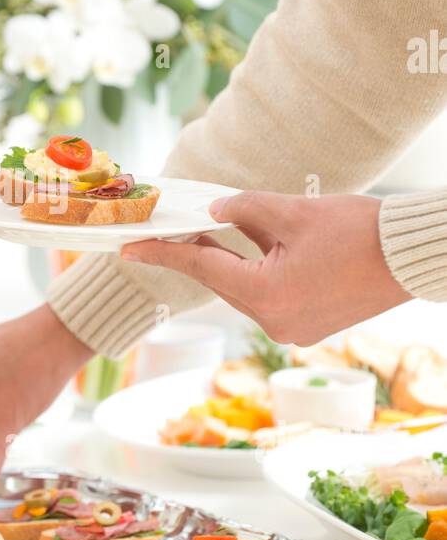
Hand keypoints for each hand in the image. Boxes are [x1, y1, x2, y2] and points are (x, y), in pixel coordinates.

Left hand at [121, 191, 409, 345]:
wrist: (410, 258)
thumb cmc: (358, 230)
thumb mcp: (292, 212)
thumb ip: (244, 209)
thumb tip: (215, 211)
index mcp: (265, 296)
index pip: (200, 268)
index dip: (163, 253)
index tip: (129, 248)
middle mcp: (274, 323)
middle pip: (223, 281)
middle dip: (204, 251)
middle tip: (182, 224)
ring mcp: (293, 330)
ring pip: (246, 290)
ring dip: (236, 261)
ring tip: (231, 229)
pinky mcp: (309, 327)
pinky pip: (270, 298)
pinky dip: (260, 274)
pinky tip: (266, 248)